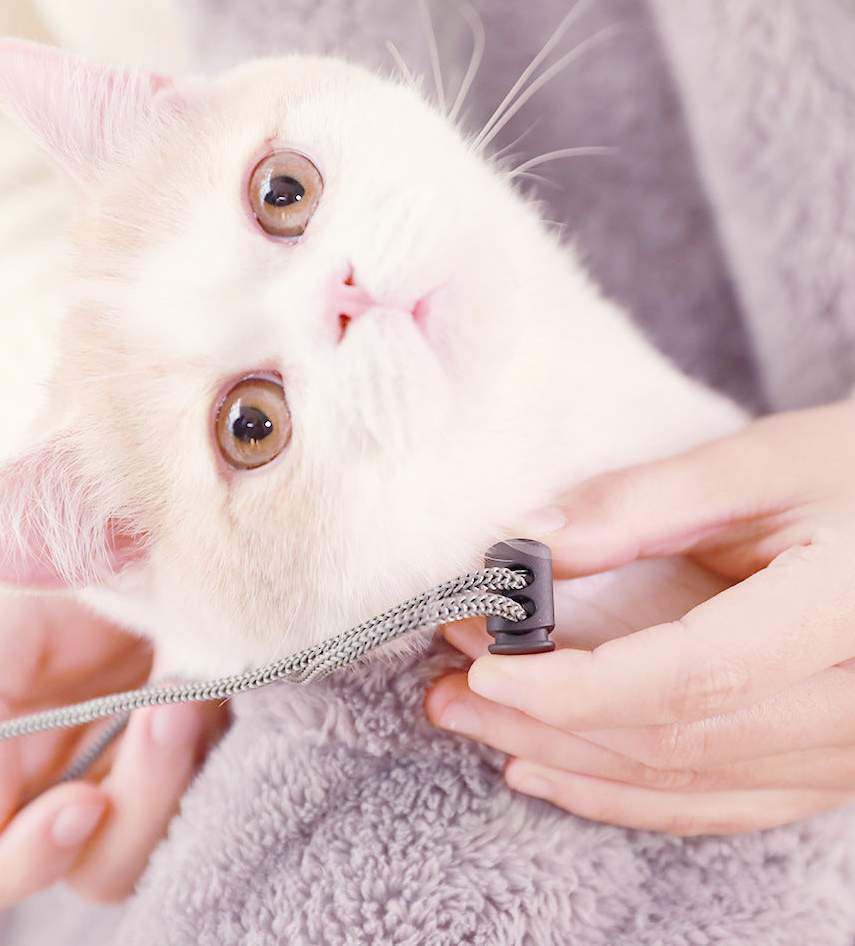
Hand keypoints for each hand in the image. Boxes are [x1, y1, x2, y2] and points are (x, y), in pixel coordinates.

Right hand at [0, 582, 226, 915]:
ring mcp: (141, 760)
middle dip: (136, 807)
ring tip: (189, 688)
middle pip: (94, 864)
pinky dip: (221, 747)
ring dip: (181, 778)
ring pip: (163, 835)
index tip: (83, 803)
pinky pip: (218, 780)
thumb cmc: (45, 553)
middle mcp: (68, 776)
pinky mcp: (202, 735)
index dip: (22, 861)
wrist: (127, 505)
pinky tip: (216, 682)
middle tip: (164, 715)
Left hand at [427, 401, 854, 834]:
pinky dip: (628, 794)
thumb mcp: (762, 464)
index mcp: (843, 617)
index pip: (689, 680)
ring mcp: (851, 751)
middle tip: (450, 693)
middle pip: (674, 744)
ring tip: (478, 727)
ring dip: (570, 763)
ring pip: (690, 786)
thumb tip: (527, 544)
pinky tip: (553, 772)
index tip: (482, 665)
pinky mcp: (831, 762)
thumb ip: (641, 504)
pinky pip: (722, 802)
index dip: (573, 685)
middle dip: (545, 724)